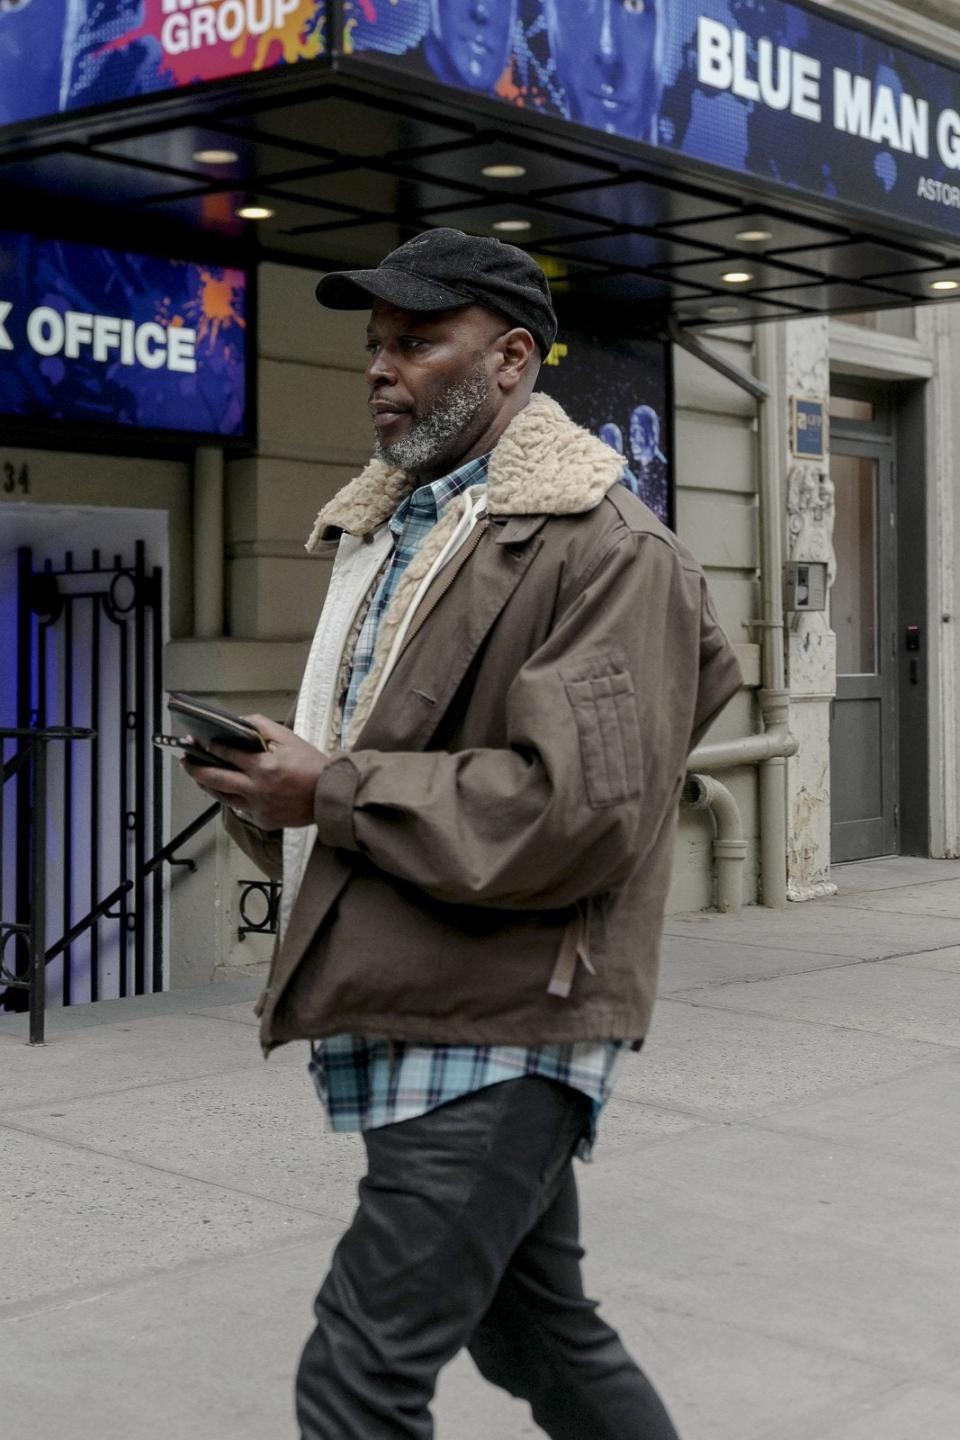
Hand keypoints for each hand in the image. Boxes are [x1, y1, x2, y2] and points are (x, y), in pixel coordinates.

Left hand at [181, 714, 327, 829]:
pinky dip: (232, 798)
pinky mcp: (263, 821)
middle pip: (215, 779)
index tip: (198, 741)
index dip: (210, 746)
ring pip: (222, 797)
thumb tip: (241, 722)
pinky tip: (226, 790)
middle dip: (195, 769)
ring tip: (198, 776)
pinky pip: (240, 809)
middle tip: (185, 761)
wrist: (331, 796)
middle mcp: (255, 789)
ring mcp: (257, 808)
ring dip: (207, 785)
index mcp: (263, 766)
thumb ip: (263, 727)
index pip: (227, 753)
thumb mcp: (290, 738)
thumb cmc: (313, 764)